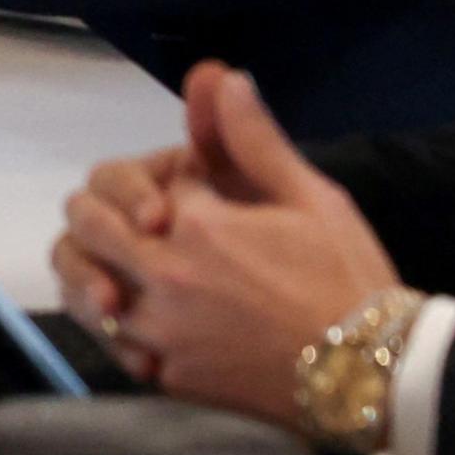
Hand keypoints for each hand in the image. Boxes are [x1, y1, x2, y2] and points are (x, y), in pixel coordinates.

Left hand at [51, 63, 401, 430]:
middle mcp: (162, 273)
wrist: (374, 372)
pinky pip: (112, 344)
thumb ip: (253, 140)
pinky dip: (114, 329)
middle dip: (101, 211)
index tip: (180, 195)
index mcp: (195, 223)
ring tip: (119, 267)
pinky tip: (139, 321)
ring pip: (81, 286)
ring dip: (90, 269)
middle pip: (86, 224)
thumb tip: (219, 77)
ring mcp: (159, 331)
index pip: (133, 180)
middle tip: (134, 221)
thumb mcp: (312, 199)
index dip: (151, 180)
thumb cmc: (347, 279)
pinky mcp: (167, 377)